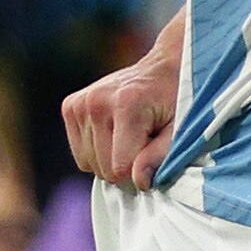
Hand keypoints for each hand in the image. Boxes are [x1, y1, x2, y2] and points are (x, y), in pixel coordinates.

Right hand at [64, 50, 181, 188]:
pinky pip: (80, 154)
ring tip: (131, 134)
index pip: (120, 168)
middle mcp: (96, 102)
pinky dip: (98, 151)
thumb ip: (159, 157)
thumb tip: (138, 182)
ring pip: (89, 164)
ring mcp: (79, 103)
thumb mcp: (180, 131)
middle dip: (126, 164)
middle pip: (104, 169)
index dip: (140, 171)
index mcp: (125, 105)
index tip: (154, 150)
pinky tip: (115, 132)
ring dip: (112, 158)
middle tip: (145, 139)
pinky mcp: (71, 107)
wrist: (164, 68)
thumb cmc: (178, 101)